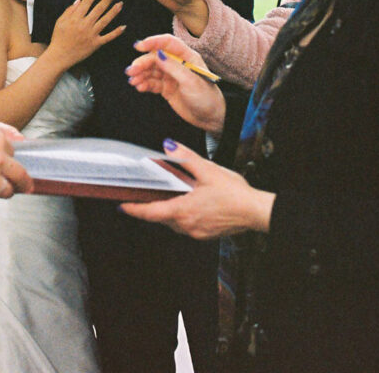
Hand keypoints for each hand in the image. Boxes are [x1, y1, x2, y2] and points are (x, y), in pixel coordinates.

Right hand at [48, 0, 125, 67]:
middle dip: (106, 1)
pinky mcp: (96, 44)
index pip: (86, 3)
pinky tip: (123, 26)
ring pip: (105, 20)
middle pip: (98, 10)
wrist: (60, 56)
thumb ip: (70, 9)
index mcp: (75, 18)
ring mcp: (91, 35)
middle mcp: (84, 25)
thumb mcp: (60, 21)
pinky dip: (116, 32)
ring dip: (114, 11)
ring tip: (120, 4)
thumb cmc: (59, 37)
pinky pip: (108, 37)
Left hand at [121, 141, 274, 237]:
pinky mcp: (206, 233)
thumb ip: (186, 158)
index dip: (134, 209)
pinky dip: (182, 214)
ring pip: (174, 222)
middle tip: (144, 195)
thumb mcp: (208, 170)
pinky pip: (187, 225)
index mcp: (184, 210)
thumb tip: (168, 146)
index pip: (151, 212)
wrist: (256, 211)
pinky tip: (188, 202)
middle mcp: (187, 225)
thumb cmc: (234, 193)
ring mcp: (197, 232)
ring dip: (168, 210)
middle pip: (161, 218)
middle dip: (152, 207)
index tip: (122, 205)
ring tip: (168, 195)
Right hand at [126, 34, 225, 133]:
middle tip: (132, 71)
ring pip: (151, 70)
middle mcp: (177, 64)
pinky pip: (152, 83)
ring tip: (133, 81)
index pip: (168, 43)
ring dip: (141, 74)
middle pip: (155, 57)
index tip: (139, 46)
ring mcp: (171, 76)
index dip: (153, 42)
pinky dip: (144, 83)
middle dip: (142, 63)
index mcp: (187, 57)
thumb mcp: (191, 82)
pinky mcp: (166, 88)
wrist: (210, 118)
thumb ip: (173, 67)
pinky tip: (139, 87)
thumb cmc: (207, 97)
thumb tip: (158, 54)